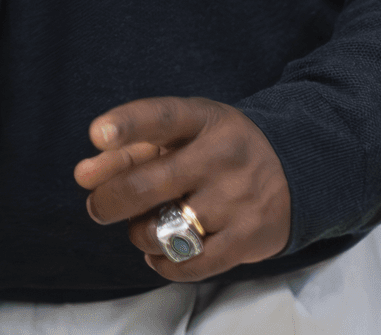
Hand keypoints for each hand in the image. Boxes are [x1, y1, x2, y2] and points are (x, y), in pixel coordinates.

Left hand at [72, 97, 290, 281]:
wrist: (297, 169)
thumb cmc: (216, 149)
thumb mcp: (179, 135)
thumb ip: (128, 151)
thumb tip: (83, 176)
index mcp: (202, 119)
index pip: (161, 117)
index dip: (127, 125)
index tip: (96, 135)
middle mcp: (222, 156)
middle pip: (148, 184)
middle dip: (109, 200)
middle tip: (98, 208)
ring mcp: (238, 199)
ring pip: (163, 230)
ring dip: (140, 234)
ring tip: (147, 226)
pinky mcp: (248, 238)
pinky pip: (189, 263)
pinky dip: (163, 264)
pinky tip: (160, 252)